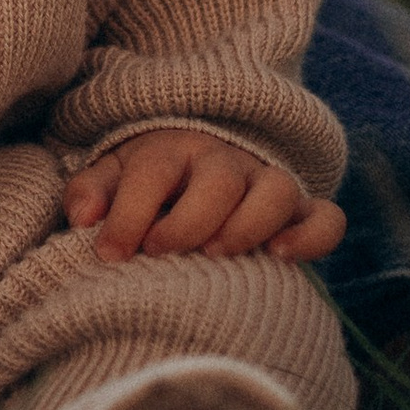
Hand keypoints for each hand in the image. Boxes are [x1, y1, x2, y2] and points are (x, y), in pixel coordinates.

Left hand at [65, 132, 345, 264]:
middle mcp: (223, 161)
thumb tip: (83, 218)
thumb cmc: (147, 183)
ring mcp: (266, 182)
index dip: (129, 214)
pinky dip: (312, 236)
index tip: (111, 254)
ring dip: (250, 223)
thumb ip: (90, 192)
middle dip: (189, 220)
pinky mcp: (302, 210)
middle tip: (162, 252)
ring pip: (277, 190)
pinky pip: (326, 217)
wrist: (198, 161)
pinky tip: (281, 258)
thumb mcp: (111, 177)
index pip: (153, 173)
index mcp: (170, 151)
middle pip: (218, 179)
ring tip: (219, 254)